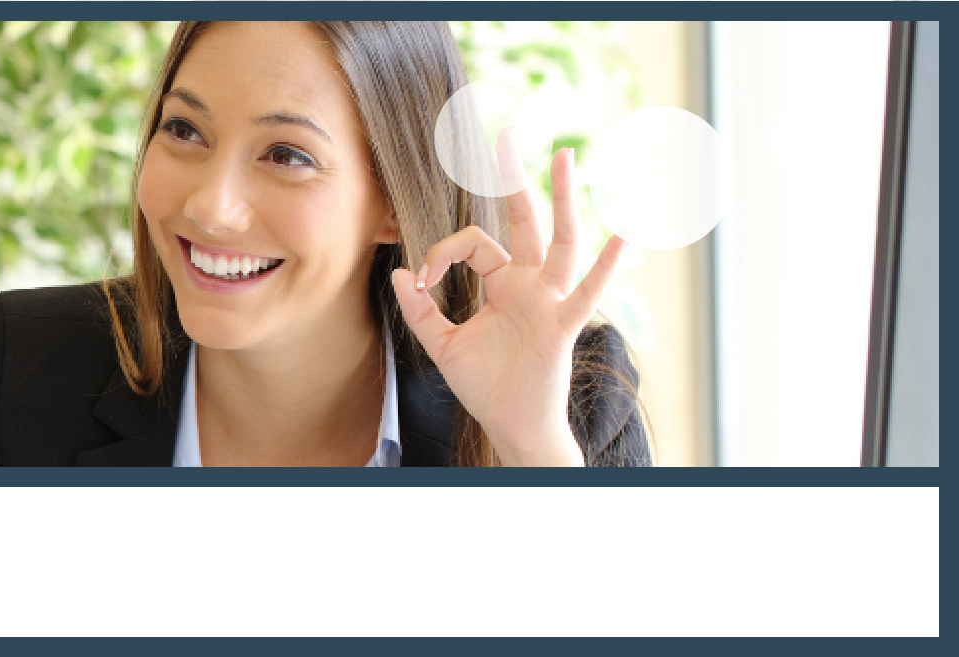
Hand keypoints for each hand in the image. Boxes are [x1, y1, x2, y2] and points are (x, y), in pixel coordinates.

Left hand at [387, 143, 625, 466]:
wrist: (510, 423)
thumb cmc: (484, 384)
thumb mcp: (442, 344)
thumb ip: (420, 311)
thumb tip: (399, 276)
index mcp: (503, 283)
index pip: (474, 243)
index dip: (442, 252)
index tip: (422, 278)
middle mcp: (530, 284)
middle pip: (525, 220)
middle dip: (516, 178)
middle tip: (508, 134)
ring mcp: (550, 300)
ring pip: (560, 240)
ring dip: (562, 199)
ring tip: (565, 157)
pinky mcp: (562, 324)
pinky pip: (588, 292)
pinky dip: (608, 265)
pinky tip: (625, 234)